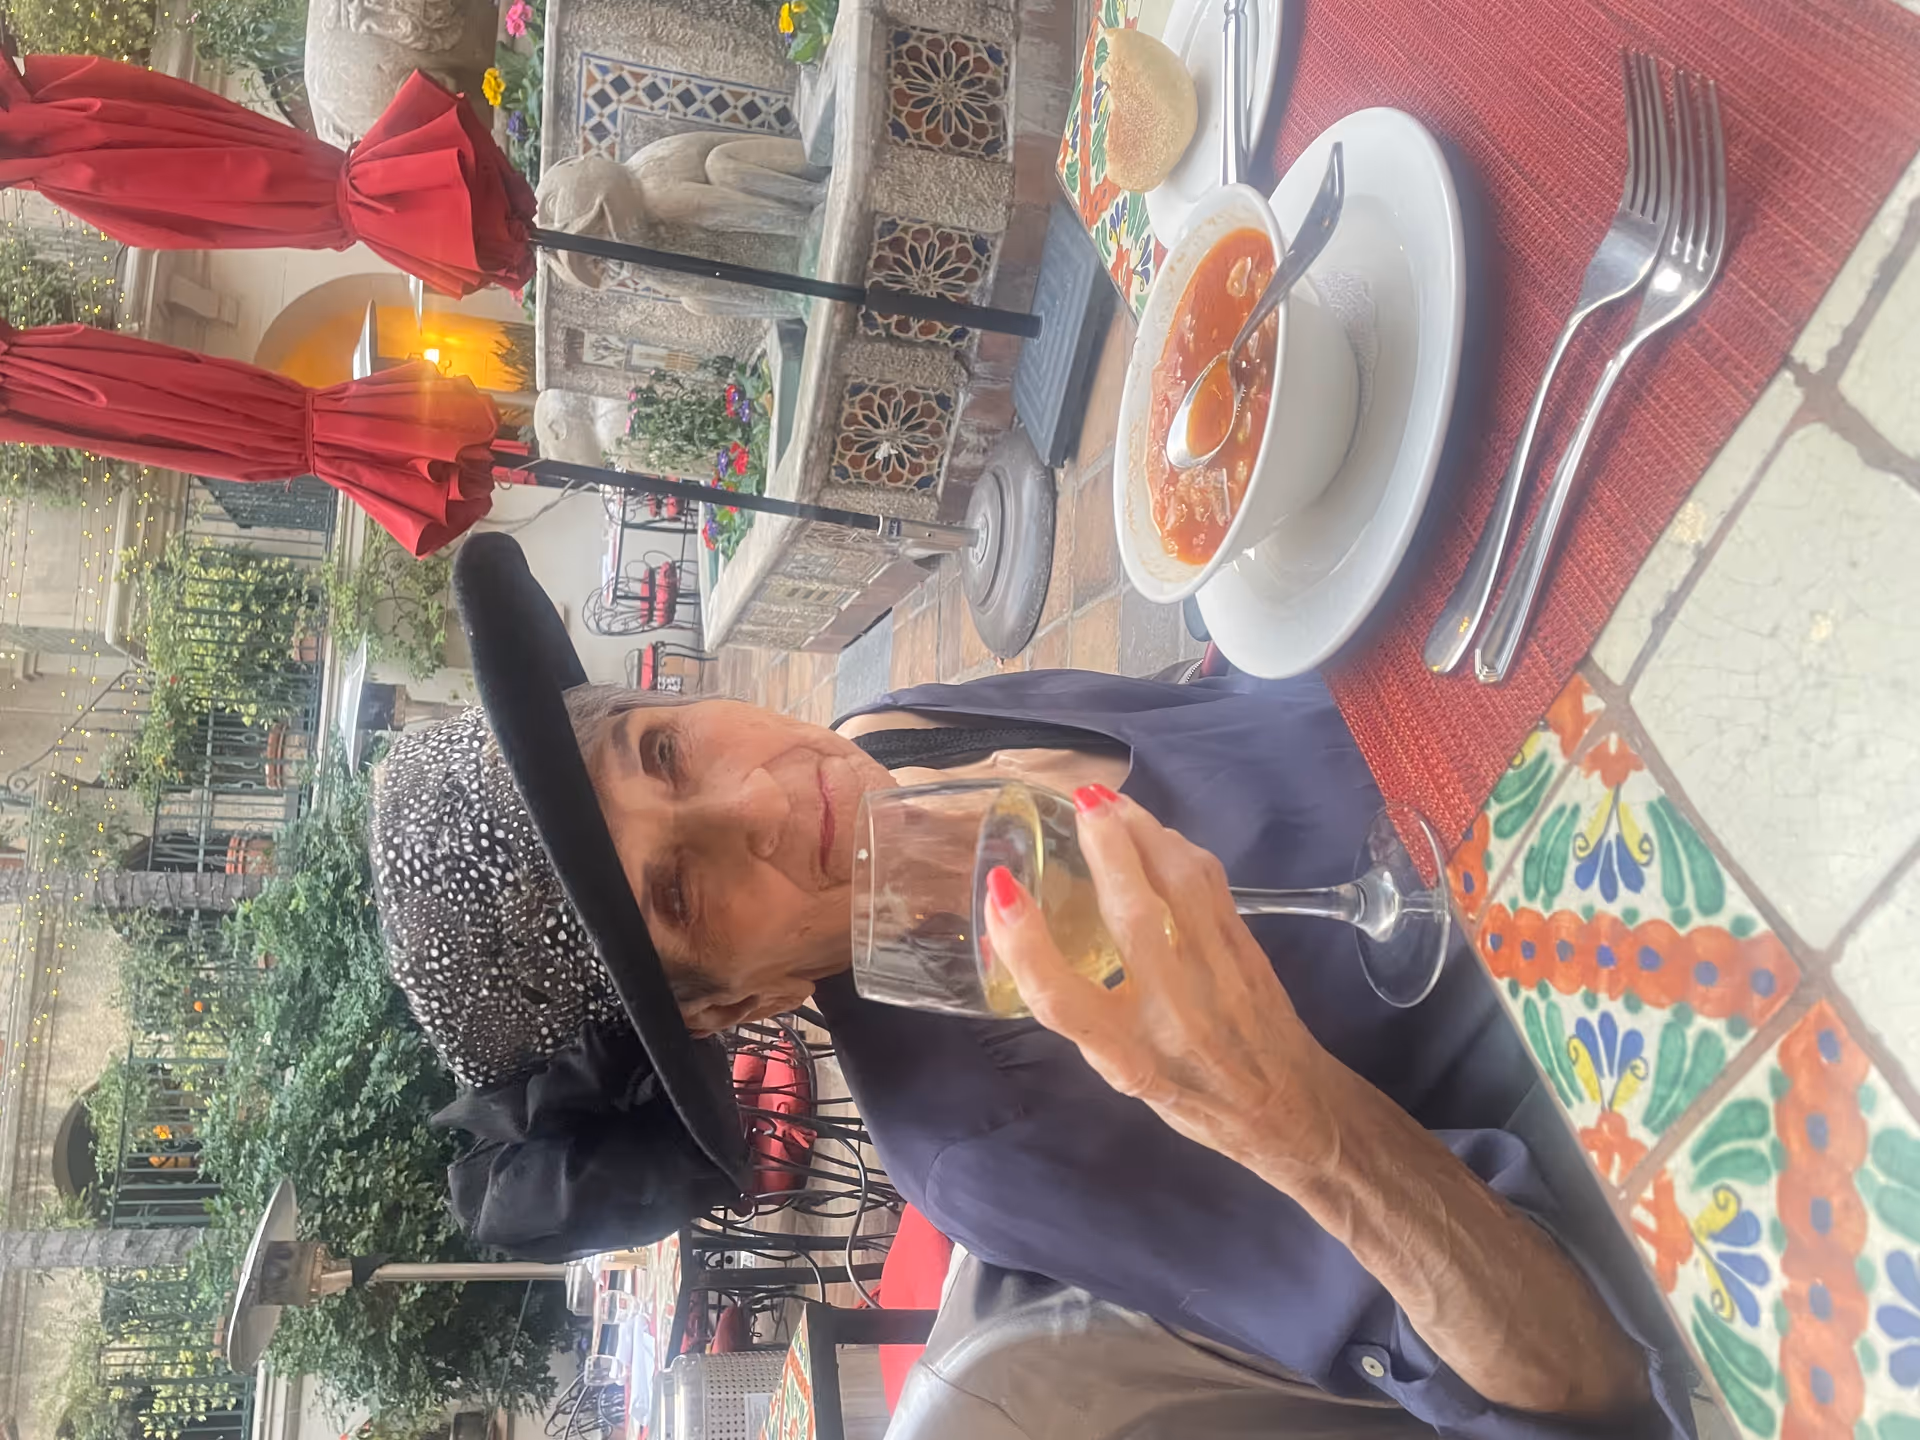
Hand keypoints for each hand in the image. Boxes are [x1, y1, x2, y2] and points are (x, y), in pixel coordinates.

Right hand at [983, 785, 1337, 1176]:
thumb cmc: (1192, 1095)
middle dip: (1105, 851)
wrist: (1290, 1109)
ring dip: (1144, 833)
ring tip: (1110, 801)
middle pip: (1133, 920)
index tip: (1000, 888)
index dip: (1025, 945)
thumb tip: (1019, 934)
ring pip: (1181, 888)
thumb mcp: (1124, 1073)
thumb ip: (1082, 1012)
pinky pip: (1211, 885)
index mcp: (1129, 1058)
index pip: (1062, 1001)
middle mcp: (1172, 1016)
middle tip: (1079, 801)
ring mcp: (1218, 980)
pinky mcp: (1249, 952)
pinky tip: (1156, 832)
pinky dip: (1179, 849)